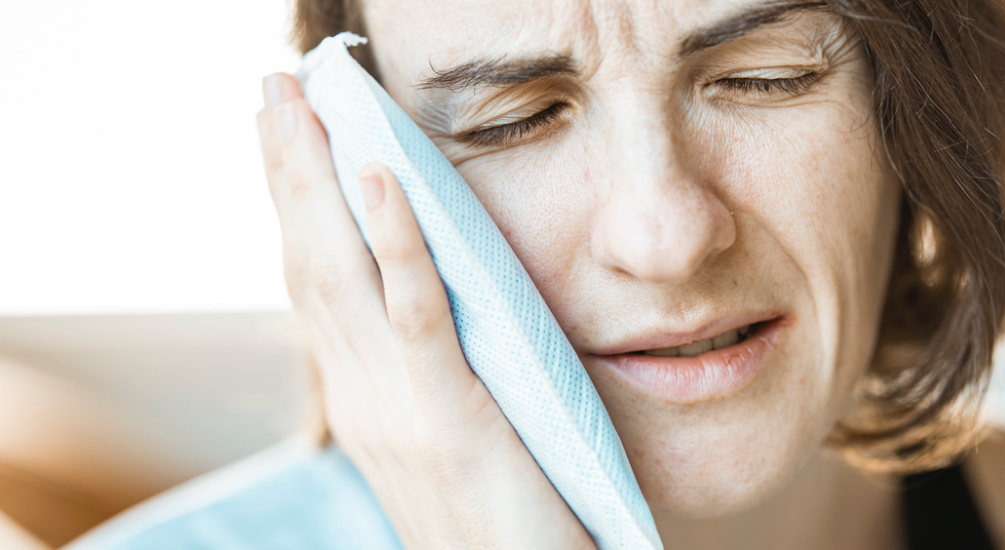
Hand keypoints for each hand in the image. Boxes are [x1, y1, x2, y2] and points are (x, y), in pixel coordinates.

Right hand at [256, 72, 595, 549]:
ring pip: (342, 274)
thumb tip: (429, 315)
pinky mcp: (448, 421)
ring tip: (300, 105)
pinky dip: (392, 238)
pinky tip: (378, 175)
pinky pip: (413, 314)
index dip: (295, 206)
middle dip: (288, 170)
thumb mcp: (449, 444)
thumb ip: (430, 382)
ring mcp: (396, 411)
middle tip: (271, 87)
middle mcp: (362, 402)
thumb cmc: (501, 527)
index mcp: (364, 403)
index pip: (315, 287)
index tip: (284, 135)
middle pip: (309, 263)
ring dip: (317, 181)